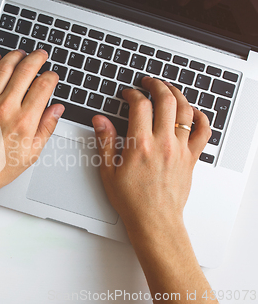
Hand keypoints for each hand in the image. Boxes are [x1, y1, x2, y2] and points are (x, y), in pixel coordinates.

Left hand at [0, 49, 63, 195]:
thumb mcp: (32, 153)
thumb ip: (46, 127)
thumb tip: (56, 109)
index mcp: (24, 120)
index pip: (43, 86)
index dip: (51, 76)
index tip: (52, 76)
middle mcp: (5, 107)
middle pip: (25, 70)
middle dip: (37, 59)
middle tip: (41, 55)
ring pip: (3, 68)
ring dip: (14, 56)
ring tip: (21, 53)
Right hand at [92, 77, 210, 234]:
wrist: (154, 220)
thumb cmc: (132, 200)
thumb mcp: (107, 171)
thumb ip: (105, 142)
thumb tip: (100, 121)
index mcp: (140, 145)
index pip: (140, 105)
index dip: (133, 93)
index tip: (128, 94)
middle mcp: (163, 143)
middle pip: (166, 100)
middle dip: (157, 85)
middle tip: (149, 82)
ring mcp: (180, 150)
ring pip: (185, 111)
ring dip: (177, 95)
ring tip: (169, 90)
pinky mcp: (191, 158)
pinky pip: (203, 132)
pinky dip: (201, 117)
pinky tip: (193, 112)